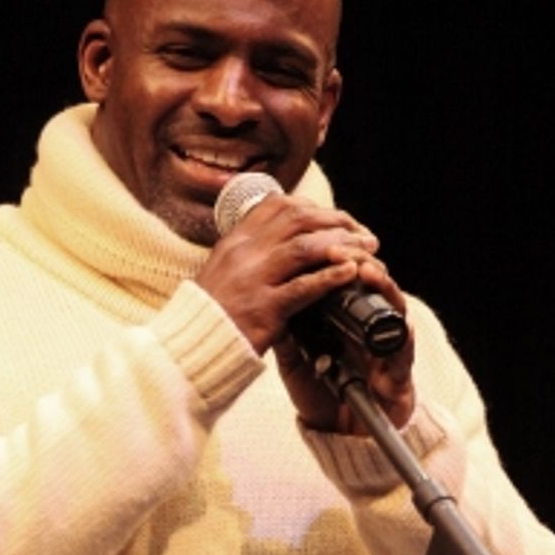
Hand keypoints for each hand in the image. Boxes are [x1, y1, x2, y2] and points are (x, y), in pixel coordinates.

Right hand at [196, 192, 380, 352]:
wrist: (187, 349)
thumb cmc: (211, 316)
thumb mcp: (223, 272)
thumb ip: (249, 254)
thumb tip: (281, 240)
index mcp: (235, 241)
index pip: (279, 206)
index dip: (316, 208)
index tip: (338, 219)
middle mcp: (243, 253)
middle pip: (298, 220)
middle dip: (338, 222)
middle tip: (364, 235)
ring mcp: (252, 280)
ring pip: (305, 247)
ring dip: (342, 246)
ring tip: (367, 252)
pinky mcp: (263, 309)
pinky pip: (303, 287)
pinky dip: (331, 277)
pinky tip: (350, 274)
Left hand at [273, 261, 415, 434]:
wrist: (342, 436)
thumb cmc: (325, 396)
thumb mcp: (297, 364)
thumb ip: (288, 336)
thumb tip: (269, 306)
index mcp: (344, 321)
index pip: (344, 281)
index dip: (335, 260)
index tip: (316, 244)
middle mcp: (368, 326)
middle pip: (371, 284)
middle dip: (360, 263)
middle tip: (341, 250)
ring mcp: (386, 345)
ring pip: (391, 305)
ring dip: (381, 286)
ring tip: (366, 271)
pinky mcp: (400, 370)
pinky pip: (403, 346)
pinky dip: (399, 331)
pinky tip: (395, 319)